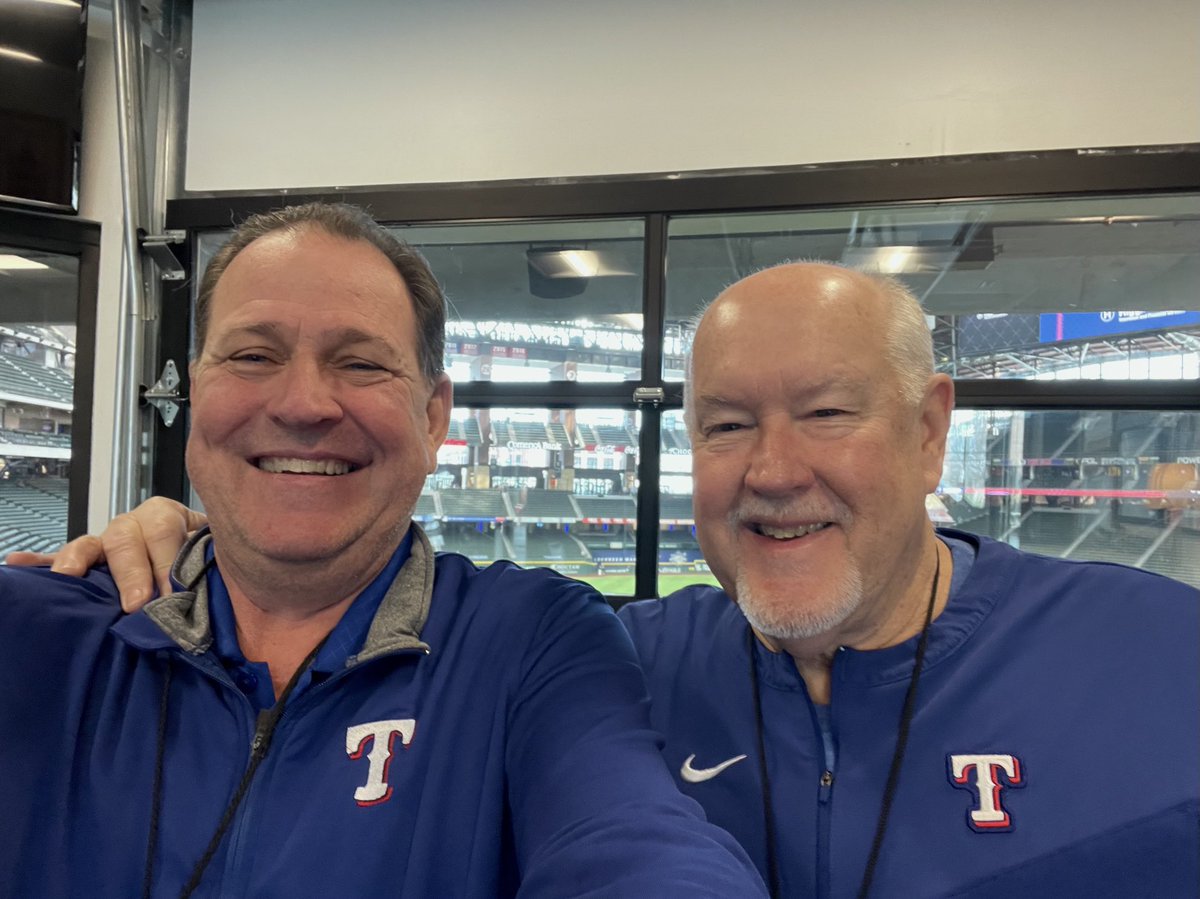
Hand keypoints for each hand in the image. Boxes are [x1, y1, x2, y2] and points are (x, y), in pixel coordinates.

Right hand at [4, 498, 206, 611]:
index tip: (172, 593)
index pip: (164, 529)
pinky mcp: (89, 561)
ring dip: (77, 560)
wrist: (207, 564)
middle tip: (137, 603)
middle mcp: (133, 525)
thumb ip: (211, 563)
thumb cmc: (210, 561)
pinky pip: (60, 559)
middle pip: (125, 538)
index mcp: (167, 516)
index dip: (168, 560)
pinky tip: (17, 564)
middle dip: (131, 571)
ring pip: (89, 545)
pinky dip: (39, 562)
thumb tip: (215, 583)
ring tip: (67, 576)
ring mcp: (107, 542)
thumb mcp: (215, 555)